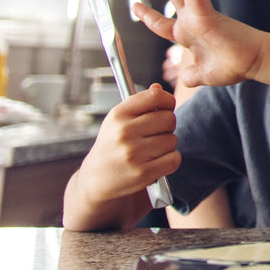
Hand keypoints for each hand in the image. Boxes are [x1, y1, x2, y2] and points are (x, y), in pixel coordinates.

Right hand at [76, 84, 177, 205]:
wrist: (95, 180)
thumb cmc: (111, 146)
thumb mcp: (117, 121)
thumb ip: (140, 104)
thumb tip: (158, 88)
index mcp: (118, 115)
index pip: (155, 96)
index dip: (167, 101)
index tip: (165, 108)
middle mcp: (124, 132)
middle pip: (169, 118)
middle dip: (167, 126)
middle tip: (156, 134)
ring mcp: (134, 153)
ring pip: (172, 140)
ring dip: (167, 145)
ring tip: (151, 150)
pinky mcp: (143, 173)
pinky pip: (174, 159)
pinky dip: (170, 161)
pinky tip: (156, 162)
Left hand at [133, 0, 266, 88]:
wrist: (255, 62)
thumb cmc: (234, 65)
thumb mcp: (203, 74)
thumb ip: (191, 75)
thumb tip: (184, 79)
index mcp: (188, 35)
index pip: (162, 23)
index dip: (148, 15)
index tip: (136, 6)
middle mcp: (193, 21)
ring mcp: (200, 15)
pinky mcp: (209, 15)